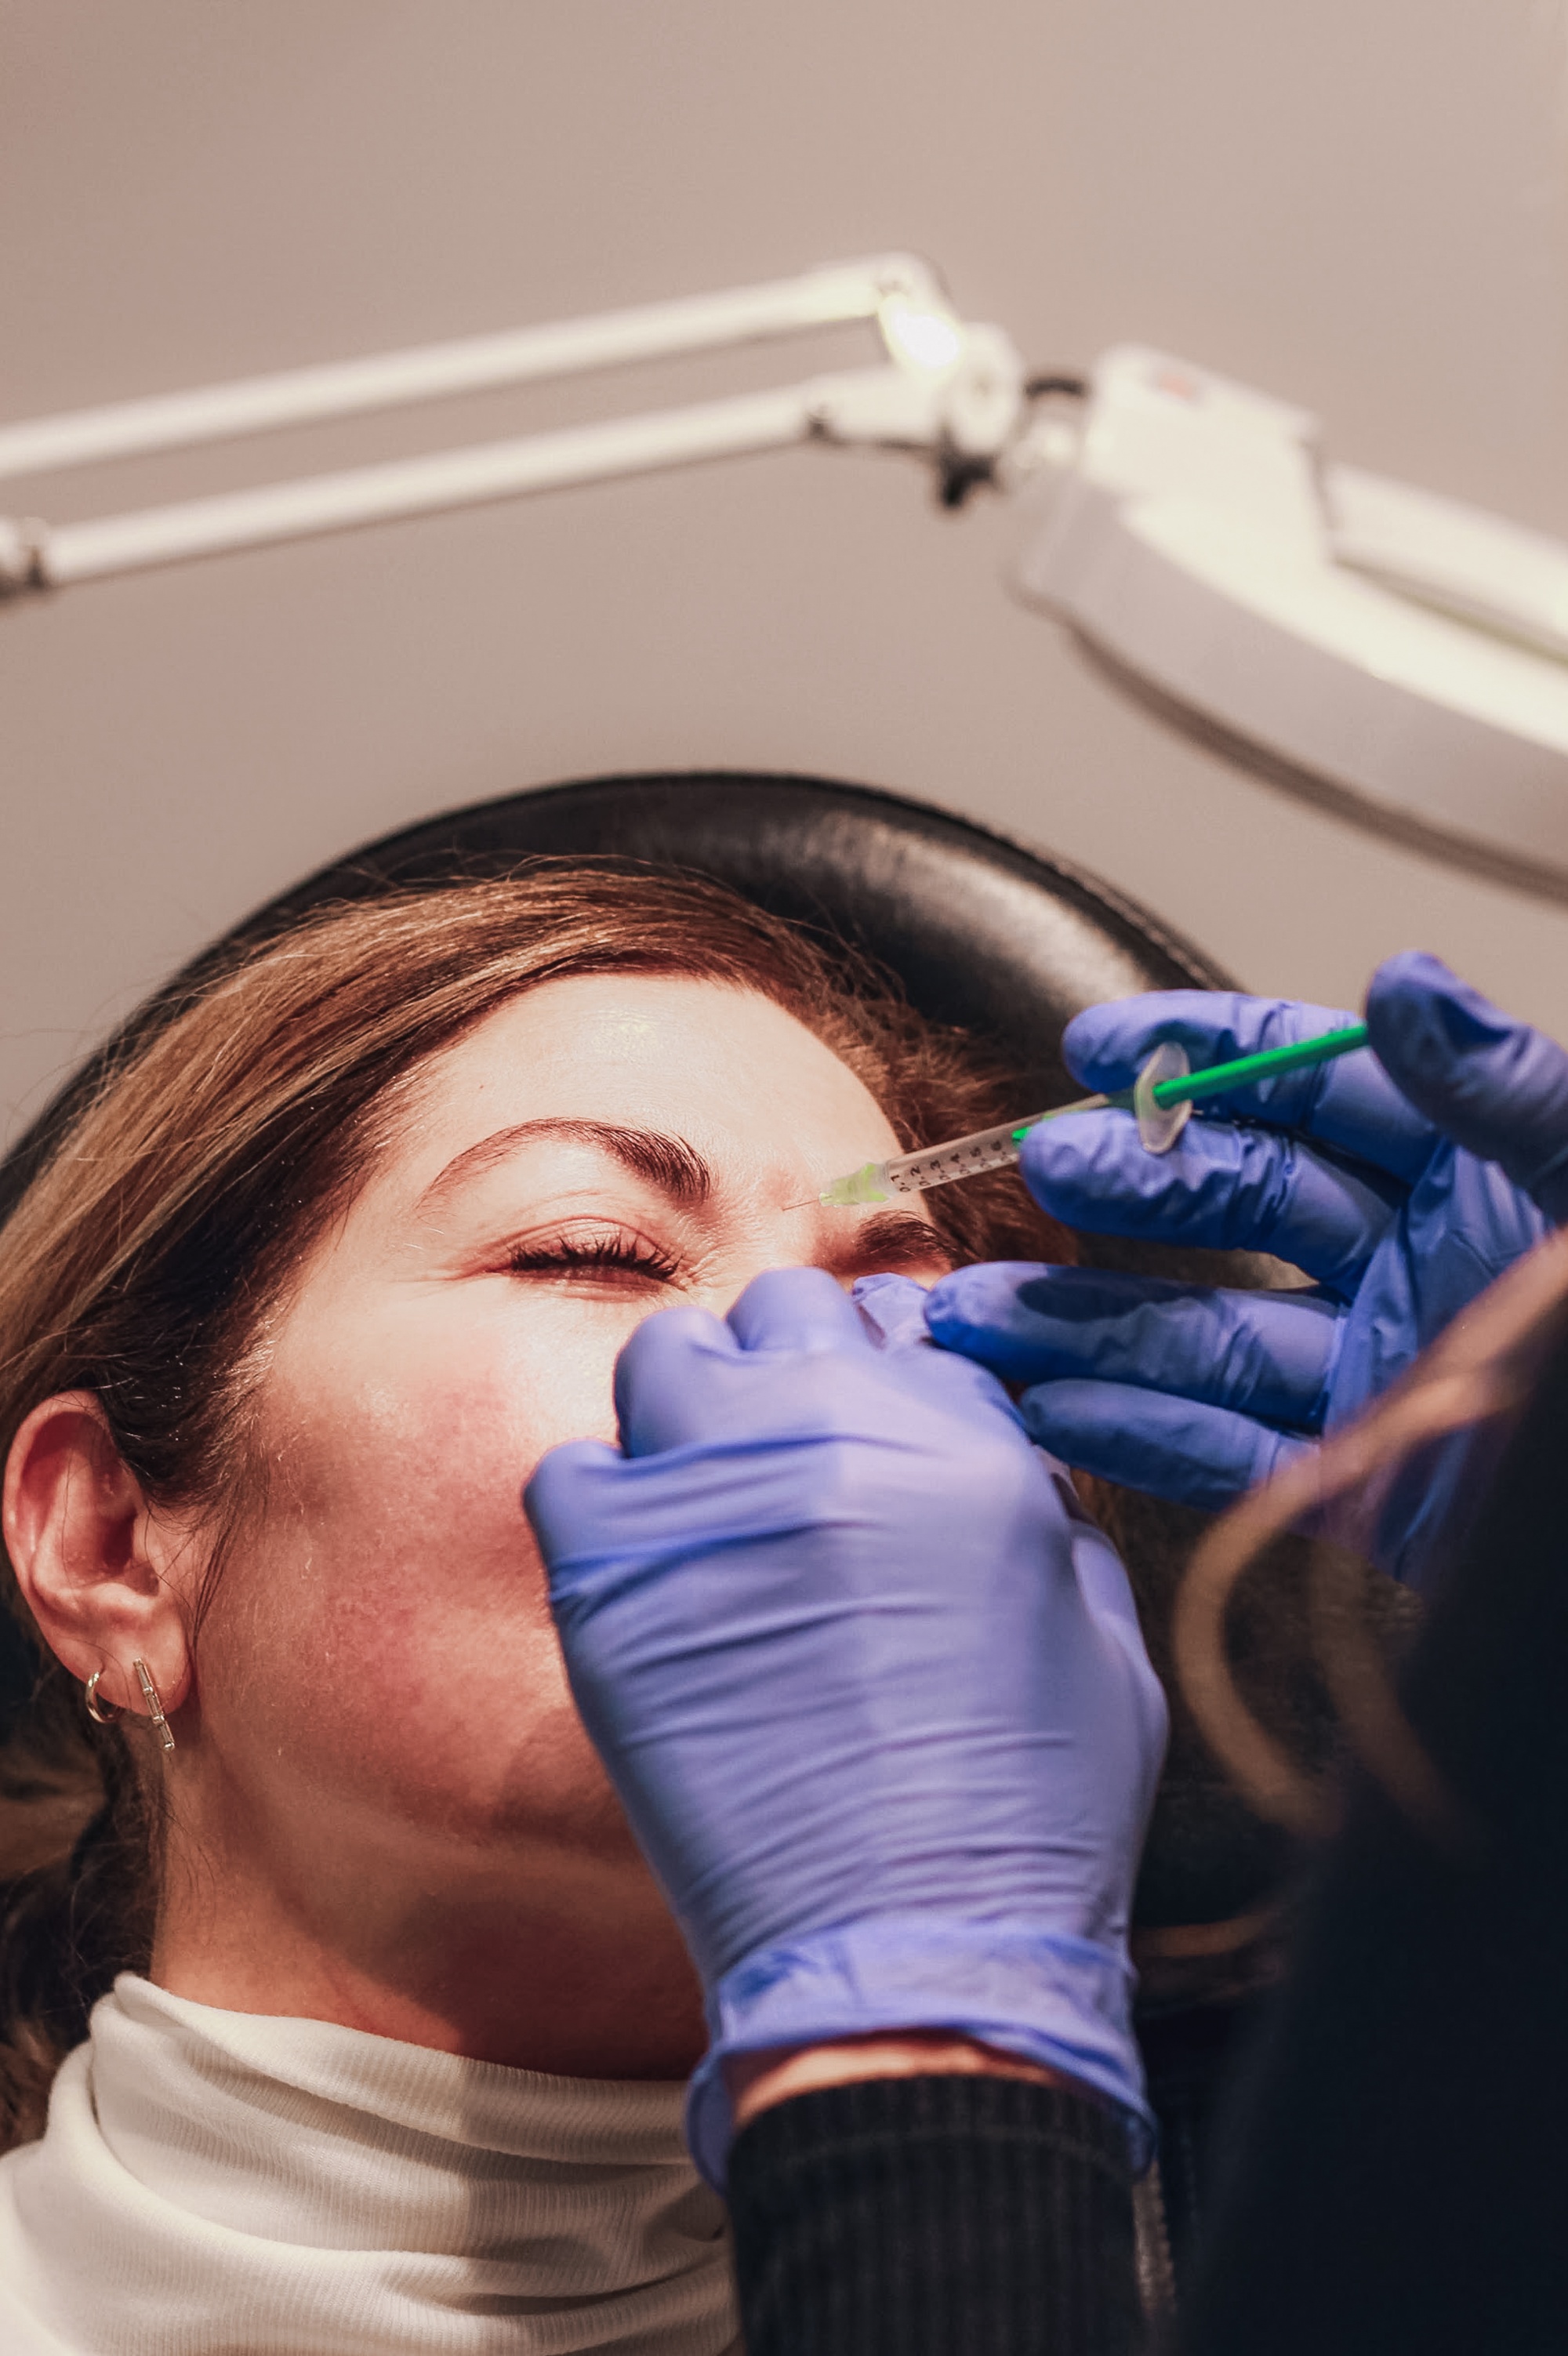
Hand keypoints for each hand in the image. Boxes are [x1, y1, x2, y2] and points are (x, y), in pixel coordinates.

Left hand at [526, 1266, 1166, 2184]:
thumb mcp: (1100, 1635)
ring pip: (668, 1355)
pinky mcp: (609, 1575)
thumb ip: (1043, 1516)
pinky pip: (571, 1472)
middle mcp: (833, 1434)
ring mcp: (710, 1496)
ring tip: (713, 1493)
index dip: (885, 1368)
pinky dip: (604, 1503)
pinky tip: (646, 1566)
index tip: (871, 1413)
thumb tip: (991, 1466)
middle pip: (783, 1311)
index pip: (900, 1322)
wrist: (908, 1952)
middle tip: (794, 1450)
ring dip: (694, 1405)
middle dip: (792, 1365)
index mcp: (965, 1440)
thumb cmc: (1025, 1816)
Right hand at [925, 954, 1563, 1588]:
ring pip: (1206, 1329)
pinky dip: (1131, 1427)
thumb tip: (1406, 982)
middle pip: (1244, 1201)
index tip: (1100, 1040)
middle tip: (1042, 1167)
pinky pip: (1227, 1446)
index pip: (1319, 1082)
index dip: (1204, 1053)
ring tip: (975, 1315)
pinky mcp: (1363, 1483)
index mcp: (1486, 1170)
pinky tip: (1046, 1405)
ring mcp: (1382, 1370)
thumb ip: (1516, 1089)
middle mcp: (1421, 1259)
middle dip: (1131, 1182)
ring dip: (1086, 1320)